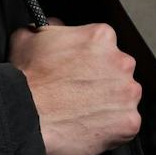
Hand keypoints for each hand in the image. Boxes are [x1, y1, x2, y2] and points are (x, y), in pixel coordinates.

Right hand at [7, 17, 141, 154]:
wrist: (25, 116)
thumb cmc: (26, 80)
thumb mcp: (28, 38)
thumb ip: (50, 27)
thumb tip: (56, 26)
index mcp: (101, 37)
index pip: (104, 45)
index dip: (88, 59)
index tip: (78, 70)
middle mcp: (121, 62)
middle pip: (118, 71)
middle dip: (103, 81)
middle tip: (78, 93)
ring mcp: (128, 93)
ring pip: (124, 97)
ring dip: (109, 103)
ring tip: (82, 112)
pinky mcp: (129, 122)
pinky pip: (125, 124)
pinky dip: (111, 128)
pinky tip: (89, 126)